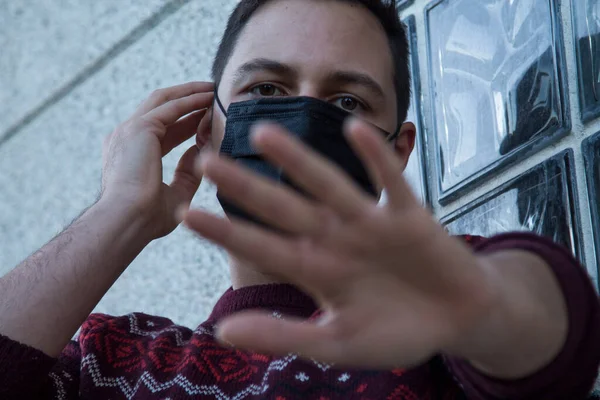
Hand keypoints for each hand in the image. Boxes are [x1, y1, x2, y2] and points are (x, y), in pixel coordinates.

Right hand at [101, 82, 212, 238]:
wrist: (126, 222)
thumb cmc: (146, 219)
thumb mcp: (175, 195)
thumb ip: (187, 173)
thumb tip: (200, 151)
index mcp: (129, 155)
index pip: (162, 131)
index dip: (186, 122)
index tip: (207, 117)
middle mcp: (126, 138)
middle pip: (160, 109)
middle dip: (186, 99)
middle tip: (211, 94)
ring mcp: (130, 130)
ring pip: (164, 101)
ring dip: (190, 93)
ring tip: (213, 89)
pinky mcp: (140, 128)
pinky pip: (171, 107)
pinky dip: (191, 100)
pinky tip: (209, 97)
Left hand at [183, 119, 498, 368]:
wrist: (457, 320)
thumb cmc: (397, 333)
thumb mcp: (336, 344)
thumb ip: (282, 336)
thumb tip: (221, 333)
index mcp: (316, 272)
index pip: (263, 247)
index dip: (226, 232)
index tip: (187, 214)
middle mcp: (336, 240)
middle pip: (284, 207)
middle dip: (247, 186)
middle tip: (206, 158)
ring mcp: (370, 224)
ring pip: (328, 185)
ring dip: (298, 160)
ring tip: (263, 133)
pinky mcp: (409, 216)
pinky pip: (392, 181)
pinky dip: (377, 158)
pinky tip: (355, 129)